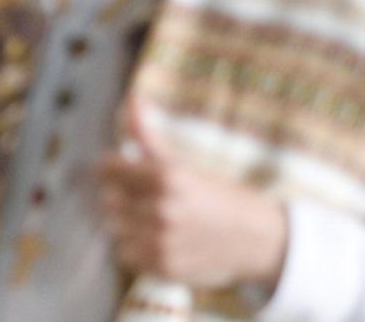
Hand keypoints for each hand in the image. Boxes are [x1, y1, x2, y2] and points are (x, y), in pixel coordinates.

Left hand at [98, 97, 288, 293]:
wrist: (256, 239)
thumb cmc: (215, 194)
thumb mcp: (182, 163)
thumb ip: (147, 134)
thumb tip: (131, 98)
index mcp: (166, 178)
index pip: (108, 169)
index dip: (112, 168)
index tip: (121, 170)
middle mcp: (163, 210)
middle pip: (108, 198)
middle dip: (119, 195)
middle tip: (139, 196)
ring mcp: (163, 241)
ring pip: (114, 227)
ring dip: (125, 222)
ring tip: (149, 219)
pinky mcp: (164, 266)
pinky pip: (126, 254)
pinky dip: (134, 247)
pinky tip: (154, 239)